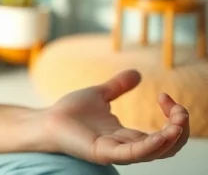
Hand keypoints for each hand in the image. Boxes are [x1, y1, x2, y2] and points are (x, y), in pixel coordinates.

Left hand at [41, 69, 188, 164]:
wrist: (46, 120)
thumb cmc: (70, 112)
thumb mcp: (100, 94)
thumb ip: (119, 86)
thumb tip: (137, 73)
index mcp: (129, 136)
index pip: (165, 134)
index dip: (173, 117)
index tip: (165, 97)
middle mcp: (127, 147)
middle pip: (168, 146)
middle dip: (180, 129)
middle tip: (180, 110)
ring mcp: (116, 151)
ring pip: (156, 152)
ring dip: (173, 138)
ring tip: (178, 121)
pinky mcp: (103, 152)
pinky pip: (133, 154)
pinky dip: (151, 146)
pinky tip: (162, 134)